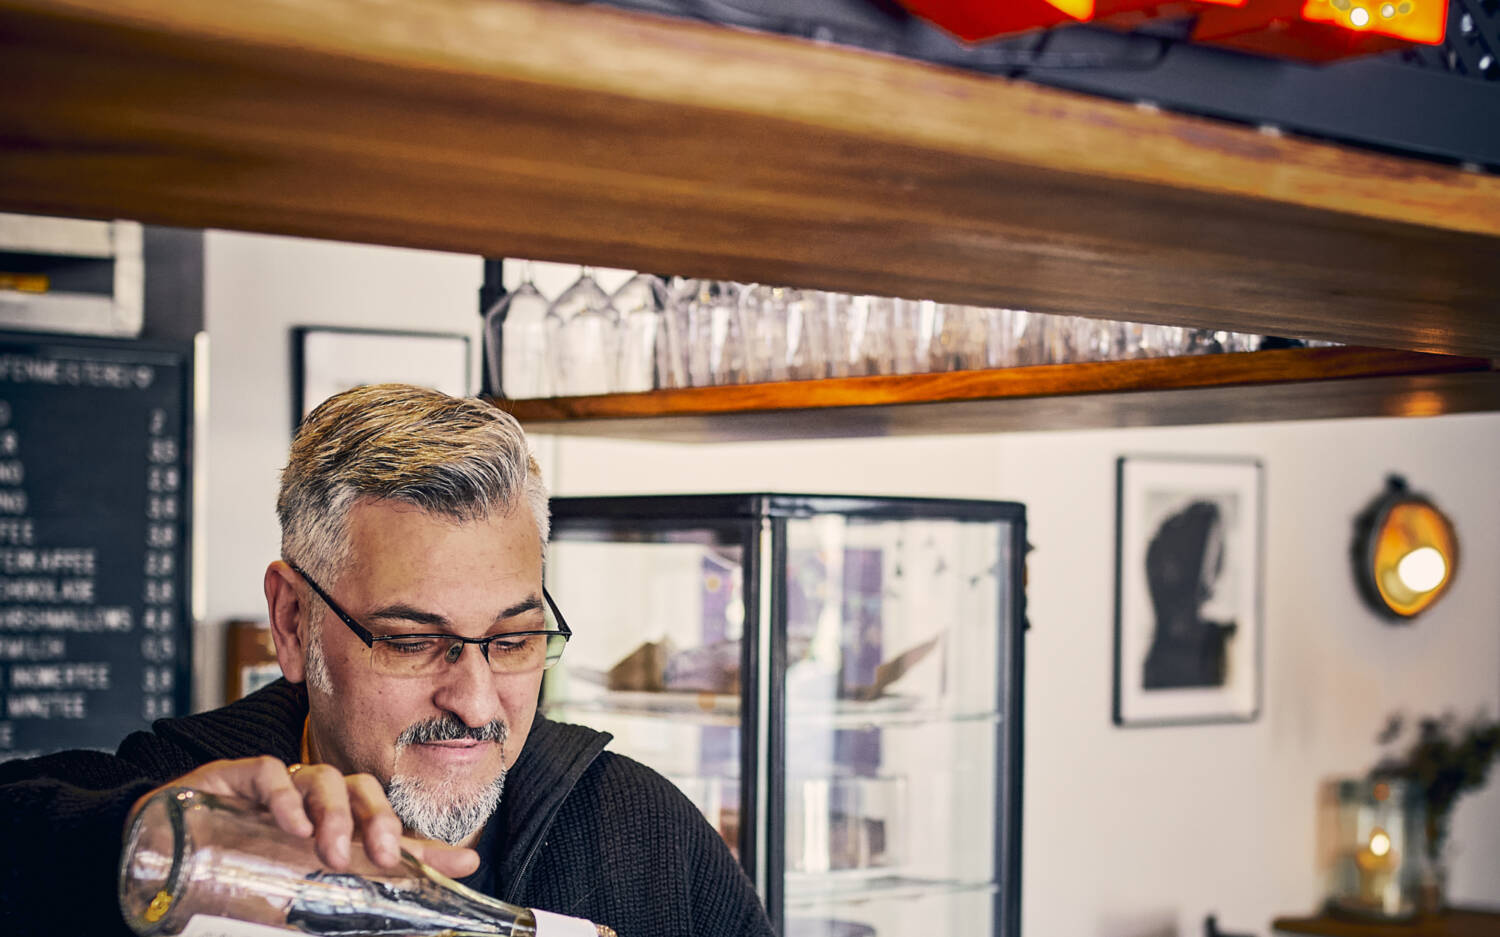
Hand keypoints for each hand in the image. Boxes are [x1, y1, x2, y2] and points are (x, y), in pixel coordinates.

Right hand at [128, 757, 479, 877]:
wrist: (152, 855)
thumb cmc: (229, 872)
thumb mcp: (293, 898)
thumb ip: (343, 905)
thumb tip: (402, 921)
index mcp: (329, 831)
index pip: (386, 829)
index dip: (426, 844)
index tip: (465, 863)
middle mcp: (310, 804)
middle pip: (362, 791)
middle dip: (379, 821)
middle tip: (381, 855)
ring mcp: (276, 788)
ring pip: (322, 779)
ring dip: (333, 813)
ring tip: (328, 848)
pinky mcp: (236, 777)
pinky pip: (270, 773)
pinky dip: (284, 794)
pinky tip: (289, 822)